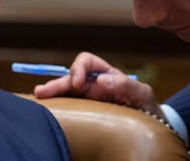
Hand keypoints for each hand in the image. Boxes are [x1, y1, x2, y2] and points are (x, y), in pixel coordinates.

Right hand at [33, 52, 162, 115]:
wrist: (151, 128)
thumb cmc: (148, 107)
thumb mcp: (143, 94)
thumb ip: (126, 85)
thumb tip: (101, 80)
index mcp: (106, 75)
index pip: (87, 62)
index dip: (78, 68)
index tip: (77, 83)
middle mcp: (93, 86)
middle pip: (70, 79)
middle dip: (56, 84)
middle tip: (42, 92)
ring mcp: (88, 101)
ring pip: (65, 94)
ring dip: (52, 95)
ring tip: (38, 99)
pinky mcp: (84, 115)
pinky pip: (68, 109)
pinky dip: (57, 108)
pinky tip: (46, 112)